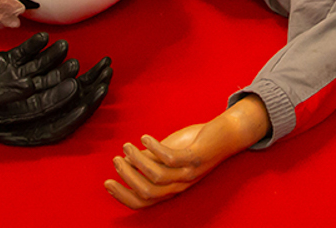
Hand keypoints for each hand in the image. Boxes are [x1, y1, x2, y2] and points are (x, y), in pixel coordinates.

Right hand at [0, 57, 111, 145]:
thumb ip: (6, 94)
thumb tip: (31, 86)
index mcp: (17, 116)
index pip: (52, 111)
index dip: (67, 100)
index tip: (78, 86)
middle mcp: (19, 99)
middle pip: (55, 89)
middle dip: (77, 80)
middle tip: (96, 67)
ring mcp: (13, 80)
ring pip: (42, 70)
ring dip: (56, 59)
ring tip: (65, 47)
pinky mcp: (4, 65)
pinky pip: (24, 56)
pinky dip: (34, 47)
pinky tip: (44, 37)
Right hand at [104, 96, 270, 209]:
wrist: (227, 134)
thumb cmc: (197, 144)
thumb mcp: (169, 152)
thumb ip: (150, 158)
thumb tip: (126, 160)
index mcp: (172, 187)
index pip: (143, 202)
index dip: (123, 196)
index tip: (108, 183)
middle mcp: (180, 185)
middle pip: (147, 191)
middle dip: (126, 177)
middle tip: (116, 161)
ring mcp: (189, 172)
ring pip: (156, 176)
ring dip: (137, 161)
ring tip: (127, 146)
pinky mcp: (196, 157)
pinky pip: (171, 158)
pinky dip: (154, 149)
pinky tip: (145, 138)